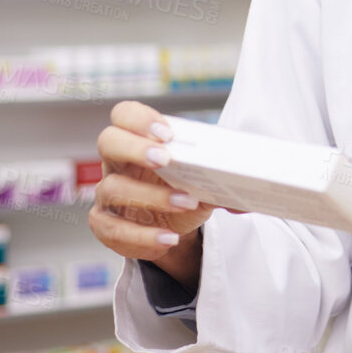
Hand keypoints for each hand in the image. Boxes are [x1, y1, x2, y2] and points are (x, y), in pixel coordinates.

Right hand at [90, 101, 228, 288]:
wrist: (174, 229)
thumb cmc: (185, 192)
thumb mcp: (204, 180)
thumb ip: (221, 177)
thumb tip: (244, 193)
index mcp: (139, 142)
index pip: (125, 114)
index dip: (139, 119)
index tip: (167, 134)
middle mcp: (117, 163)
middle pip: (108, 141)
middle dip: (134, 148)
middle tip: (165, 160)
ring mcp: (108, 194)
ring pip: (113, 189)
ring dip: (151, 197)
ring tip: (186, 203)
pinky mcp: (107, 226)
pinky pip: (114, 230)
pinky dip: (143, 236)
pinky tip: (169, 238)